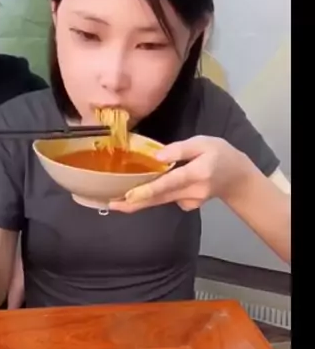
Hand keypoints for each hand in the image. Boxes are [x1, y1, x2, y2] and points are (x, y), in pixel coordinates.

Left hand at [109, 136, 251, 213]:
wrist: (237, 177)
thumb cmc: (220, 154)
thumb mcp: (203, 142)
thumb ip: (180, 149)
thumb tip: (158, 156)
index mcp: (196, 173)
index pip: (168, 183)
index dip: (147, 190)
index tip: (129, 196)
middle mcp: (192, 191)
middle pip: (159, 198)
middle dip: (134, 203)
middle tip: (111, 205)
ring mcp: (190, 201)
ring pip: (160, 201)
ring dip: (139, 202)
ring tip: (116, 202)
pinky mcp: (188, 205)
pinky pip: (167, 200)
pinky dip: (154, 197)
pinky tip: (144, 191)